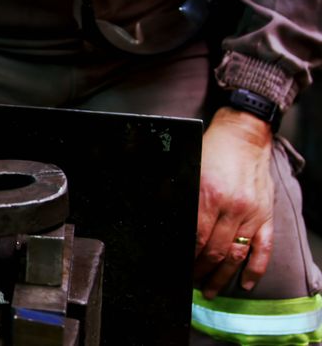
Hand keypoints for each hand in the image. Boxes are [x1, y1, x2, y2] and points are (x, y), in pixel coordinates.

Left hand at [194, 106, 274, 298]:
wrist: (244, 136)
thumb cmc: (212, 150)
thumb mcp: (188, 168)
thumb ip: (176, 193)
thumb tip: (162, 215)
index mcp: (208, 195)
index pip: (195, 237)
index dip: (186, 257)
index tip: (175, 269)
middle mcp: (231, 208)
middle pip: (214, 250)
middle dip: (200, 271)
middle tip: (190, 283)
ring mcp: (251, 214)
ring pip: (236, 254)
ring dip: (222, 276)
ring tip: (210, 291)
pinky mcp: (266, 215)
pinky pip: (263, 248)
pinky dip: (255, 268)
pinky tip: (246, 283)